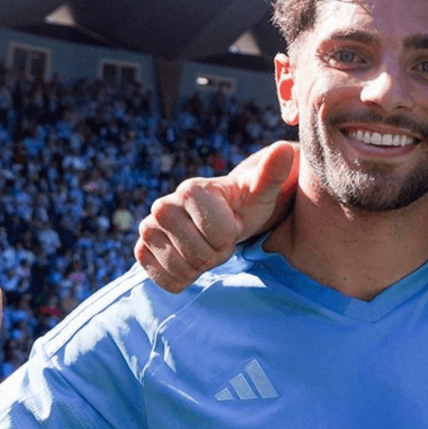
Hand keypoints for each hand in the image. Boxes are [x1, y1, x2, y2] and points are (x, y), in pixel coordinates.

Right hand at [135, 141, 298, 292]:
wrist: (223, 218)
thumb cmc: (245, 206)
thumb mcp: (262, 191)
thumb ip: (272, 174)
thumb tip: (285, 148)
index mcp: (191, 190)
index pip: (219, 236)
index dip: (232, 238)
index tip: (232, 226)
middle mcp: (162, 206)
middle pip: (197, 255)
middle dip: (216, 254)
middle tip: (220, 240)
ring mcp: (148, 228)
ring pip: (179, 268)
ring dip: (200, 268)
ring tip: (206, 249)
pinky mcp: (142, 250)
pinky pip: (162, 279)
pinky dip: (181, 279)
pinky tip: (190, 263)